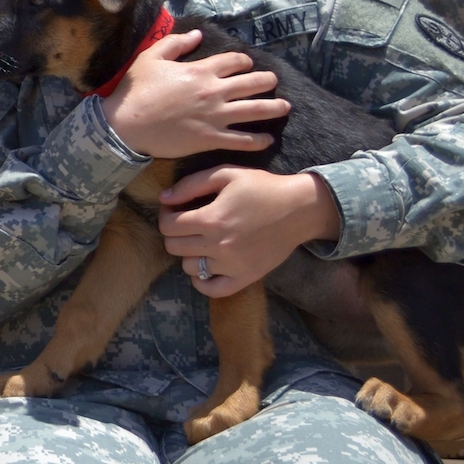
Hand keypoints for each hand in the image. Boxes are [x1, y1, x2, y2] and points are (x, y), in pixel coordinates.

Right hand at [99, 30, 290, 157]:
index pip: (234, 62)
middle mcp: (214, 91)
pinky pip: (242, 140)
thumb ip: (176, 44)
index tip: (248, 65)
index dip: (245, 62)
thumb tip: (198, 35)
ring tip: (285, 107)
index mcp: (200, 71)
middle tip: (274, 82)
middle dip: (267, 81)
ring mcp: (215, 116)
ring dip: (274, 108)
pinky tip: (268, 140)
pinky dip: (258, 140)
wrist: (125, 124)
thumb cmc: (136, 90)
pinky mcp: (210, 138)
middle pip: (252, 83)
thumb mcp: (151, 58)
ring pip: (254, 110)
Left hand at [159, 167, 341, 296]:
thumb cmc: (263, 187)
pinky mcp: (245, 277)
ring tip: (200, 241)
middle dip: (174, 234)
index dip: (165, 215)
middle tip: (186, 224)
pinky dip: (201, 280)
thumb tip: (163, 197)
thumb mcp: (226, 174)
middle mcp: (218, 245)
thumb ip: (191, 184)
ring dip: (188, 254)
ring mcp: (232, 265)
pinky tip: (205, 266)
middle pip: (173, 247)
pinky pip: (211, 289)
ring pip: (188, 267)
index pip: (168, 226)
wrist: (300, 209)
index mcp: (212, 219)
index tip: (174, 210)